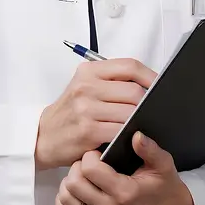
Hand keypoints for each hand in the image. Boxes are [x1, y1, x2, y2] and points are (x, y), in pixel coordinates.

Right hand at [35, 58, 156, 169]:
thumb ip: (111, 81)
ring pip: (130, 112)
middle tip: (150, 112)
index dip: (150, 76)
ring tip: (140, 125)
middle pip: (134, 91)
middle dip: (146, 104)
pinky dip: (129, 135)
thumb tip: (147, 85)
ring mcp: (86, 109)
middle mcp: (86, 87)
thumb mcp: (84, 87)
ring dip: (139, 121)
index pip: (129, 66)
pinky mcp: (88, 130)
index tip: (160, 86)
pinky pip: (121, 131)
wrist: (44, 135)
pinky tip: (128, 137)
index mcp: (88, 71)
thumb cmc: (70, 112)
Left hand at [55, 131, 197, 204]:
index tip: (98, 152)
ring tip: (83, 174)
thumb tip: (136, 135)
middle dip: (77, 166)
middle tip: (88, 161)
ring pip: (67, 199)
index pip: (90, 170)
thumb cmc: (166, 188)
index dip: (89, 156)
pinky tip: (76, 191)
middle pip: (74, 184)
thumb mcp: (164, 164)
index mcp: (125, 192)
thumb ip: (150, 149)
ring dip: (70, 182)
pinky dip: (66, 202)